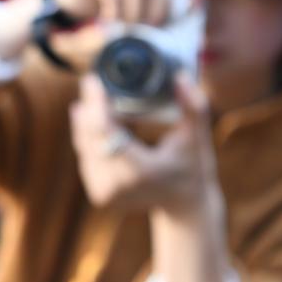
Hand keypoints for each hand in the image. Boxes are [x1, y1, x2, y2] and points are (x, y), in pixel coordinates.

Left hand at [69, 73, 217, 212]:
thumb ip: (194, 106)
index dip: (96, 104)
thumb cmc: (193, 167)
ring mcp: (105, 193)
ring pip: (84, 146)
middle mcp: (118, 185)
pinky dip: (86, 136)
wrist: (184, 206)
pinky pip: (85, 157)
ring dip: (84, 120)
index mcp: (140, 172)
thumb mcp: (197, 137)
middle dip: (89, 107)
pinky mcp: (98, 194)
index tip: (92, 80)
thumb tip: (179, 76)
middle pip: (91, 136)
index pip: (107, 131)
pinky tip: (85, 116)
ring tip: (88, 96)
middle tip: (90, 82)